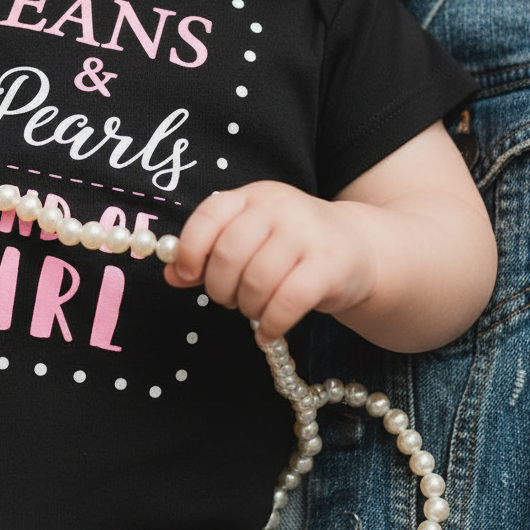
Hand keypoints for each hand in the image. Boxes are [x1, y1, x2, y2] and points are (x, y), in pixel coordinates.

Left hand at [164, 181, 376, 341]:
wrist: (359, 248)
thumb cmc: (291, 247)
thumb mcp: (249, 239)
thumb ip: (208, 255)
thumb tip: (170, 276)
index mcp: (253, 197)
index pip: (209, 216)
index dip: (190, 250)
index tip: (187, 275)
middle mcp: (280, 208)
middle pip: (228, 255)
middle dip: (219, 288)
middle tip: (229, 299)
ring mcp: (308, 234)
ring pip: (256, 283)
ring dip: (248, 308)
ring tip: (254, 310)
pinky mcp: (330, 266)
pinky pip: (287, 303)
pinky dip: (270, 325)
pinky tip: (268, 332)